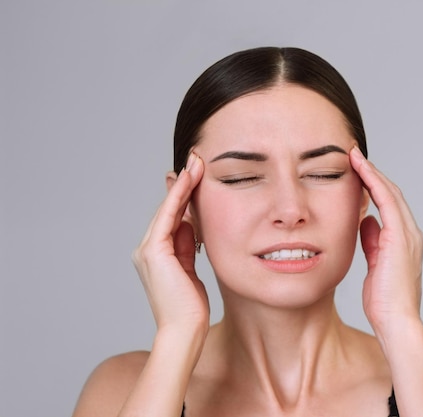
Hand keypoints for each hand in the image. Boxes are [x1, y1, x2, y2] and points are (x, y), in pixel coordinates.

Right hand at [132, 152, 209, 337]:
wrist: (184, 330)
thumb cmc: (190, 306)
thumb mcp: (190, 268)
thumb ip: (186, 245)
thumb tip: (189, 222)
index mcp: (156, 255)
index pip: (171, 218)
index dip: (183, 195)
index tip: (196, 174)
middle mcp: (147, 250)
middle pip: (168, 209)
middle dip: (183, 184)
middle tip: (197, 159)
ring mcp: (147, 250)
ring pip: (168, 209)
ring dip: (183, 184)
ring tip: (197, 163)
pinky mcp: (154, 252)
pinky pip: (168, 216)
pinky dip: (178, 197)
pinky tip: (190, 180)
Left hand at [349, 147, 422, 336]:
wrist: (396, 320)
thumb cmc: (384, 300)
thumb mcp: (374, 264)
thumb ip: (372, 241)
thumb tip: (365, 221)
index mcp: (404, 240)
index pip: (389, 205)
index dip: (373, 185)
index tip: (356, 171)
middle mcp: (410, 233)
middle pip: (391, 193)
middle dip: (372, 173)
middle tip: (354, 155)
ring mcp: (408, 234)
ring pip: (390, 192)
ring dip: (372, 172)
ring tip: (354, 156)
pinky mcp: (400, 237)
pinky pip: (387, 201)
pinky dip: (374, 183)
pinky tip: (361, 170)